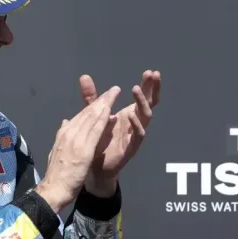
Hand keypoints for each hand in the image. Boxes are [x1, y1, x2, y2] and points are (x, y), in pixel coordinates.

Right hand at [35, 86, 121, 212]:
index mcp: (63, 134)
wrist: (53, 188)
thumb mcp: (57, 151)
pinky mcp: (83, 149)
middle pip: (86, 113)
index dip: (92, 106)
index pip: (80, 116)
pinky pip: (95, 130)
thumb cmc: (57, 175)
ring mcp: (75, 140)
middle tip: (112, 90)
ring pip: (91, 117)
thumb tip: (65, 123)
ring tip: (114, 93)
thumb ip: (63, 136)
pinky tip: (111, 111)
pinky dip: (102, 119)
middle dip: (100, 100)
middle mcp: (68, 133)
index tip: (102, 98)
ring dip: (103, 104)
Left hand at [79, 70, 160, 194]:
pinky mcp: (131, 147)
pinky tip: (131, 114)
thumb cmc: (98, 140)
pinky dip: (136, 124)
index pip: (143, 97)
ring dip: (142, 102)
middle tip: (153, 74)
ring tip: (135, 89)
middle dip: (152, 89)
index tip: (150, 72)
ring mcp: (134, 135)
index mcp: (128, 114)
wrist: (93, 166)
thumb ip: (92, 97)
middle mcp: (135, 123)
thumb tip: (84, 76)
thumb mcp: (94, 115)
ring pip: (146, 117)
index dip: (148, 85)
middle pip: (149, 103)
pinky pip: (138, 135)